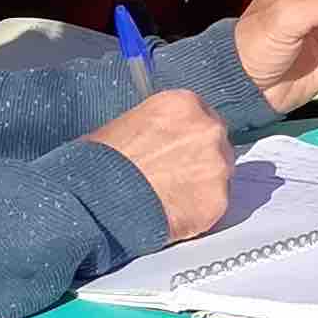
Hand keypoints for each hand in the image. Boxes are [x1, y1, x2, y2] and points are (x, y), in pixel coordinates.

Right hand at [87, 88, 236, 245]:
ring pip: (219, 175)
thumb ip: (159, 129)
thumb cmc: (102, 163)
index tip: (180, 150)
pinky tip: (174, 214)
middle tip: (175, 176)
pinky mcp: (217, 199)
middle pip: (216, 145)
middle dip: (200, 159)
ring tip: (170, 198)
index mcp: (185, 104)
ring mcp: (216, 165)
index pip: (202, 117)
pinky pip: (215, 204)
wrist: (98, 199)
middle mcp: (208, 130)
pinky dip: (198, 211)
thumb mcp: (127, 125)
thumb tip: (164, 140)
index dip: (189, 137)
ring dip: (201, 185)